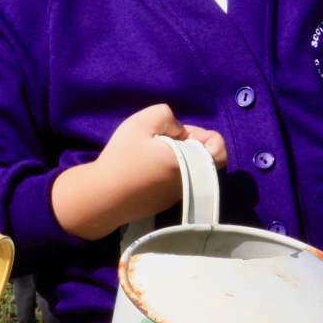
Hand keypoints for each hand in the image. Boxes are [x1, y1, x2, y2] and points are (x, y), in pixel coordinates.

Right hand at [50, 103, 227, 238]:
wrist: (102, 197)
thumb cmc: (124, 157)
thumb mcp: (144, 121)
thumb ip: (168, 116)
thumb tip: (179, 132)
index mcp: (192, 163)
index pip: (220, 150)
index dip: (204, 136)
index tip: (182, 134)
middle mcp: (191, 184)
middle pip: (203, 158)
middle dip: (187, 145)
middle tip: (163, 139)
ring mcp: (177, 197)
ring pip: (189, 171)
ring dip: (176, 159)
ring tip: (150, 153)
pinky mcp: (163, 205)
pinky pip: (174, 184)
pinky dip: (165, 173)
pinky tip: (143, 169)